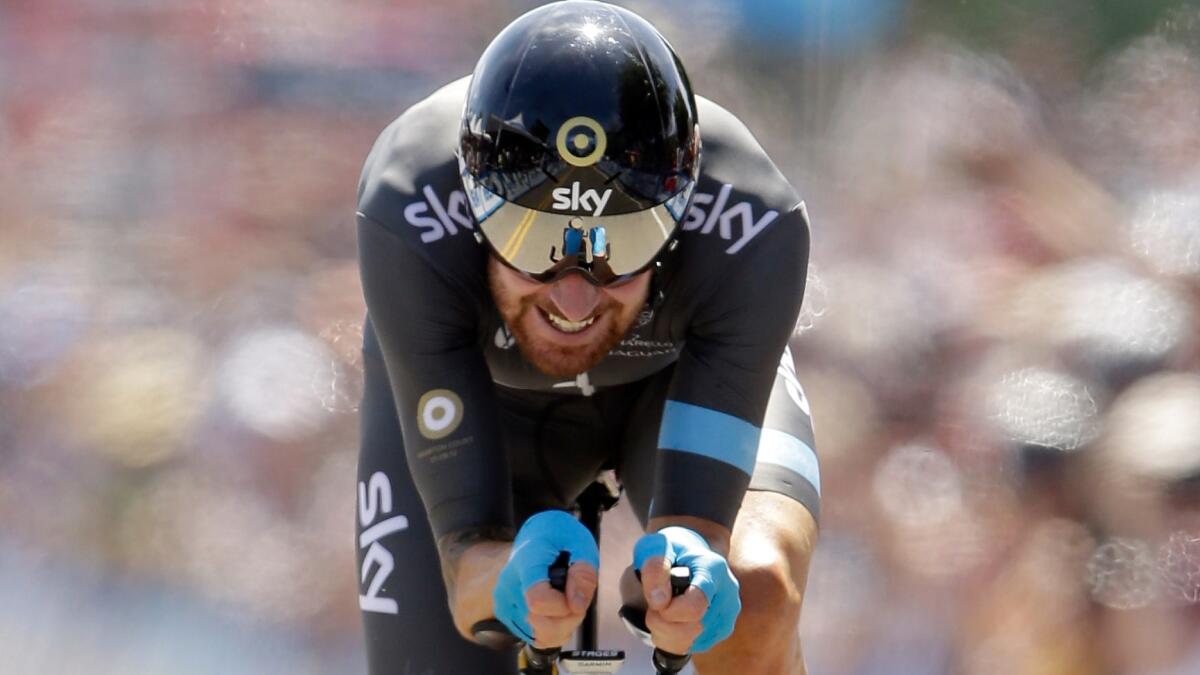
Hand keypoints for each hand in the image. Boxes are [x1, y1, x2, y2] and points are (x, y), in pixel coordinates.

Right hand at [493, 510, 599, 648]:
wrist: (531, 536)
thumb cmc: (557, 536)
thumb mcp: (580, 541)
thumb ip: (583, 571)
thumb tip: (576, 605)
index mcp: (526, 562)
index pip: (537, 600)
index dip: (563, 606)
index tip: (575, 594)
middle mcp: (508, 584)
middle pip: (540, 624)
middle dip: (569, 618)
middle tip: (577, 596)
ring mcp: (504, 601)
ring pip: (538, 635)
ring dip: (563, 625)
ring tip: (567, 600)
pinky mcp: (505, 614)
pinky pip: (534, 637)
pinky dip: (553, 630)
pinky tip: (557, 609)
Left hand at [633, 526, 740, 653]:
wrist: (690, 557)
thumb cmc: (672, 551)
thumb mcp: (656, 548)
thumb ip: (655, 568)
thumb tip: (659, 602)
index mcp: (714, 569)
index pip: (695, 606)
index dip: (668, 610)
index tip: (656, 599)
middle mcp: (728, 593)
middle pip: (691, 627)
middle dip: (664, 620)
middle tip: (657, 602)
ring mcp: (728, 613)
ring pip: (691, 640)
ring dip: (666, 629)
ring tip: (665, 608)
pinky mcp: (723, 628)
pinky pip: (693, 645)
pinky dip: (675, 637)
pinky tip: (674, 618)